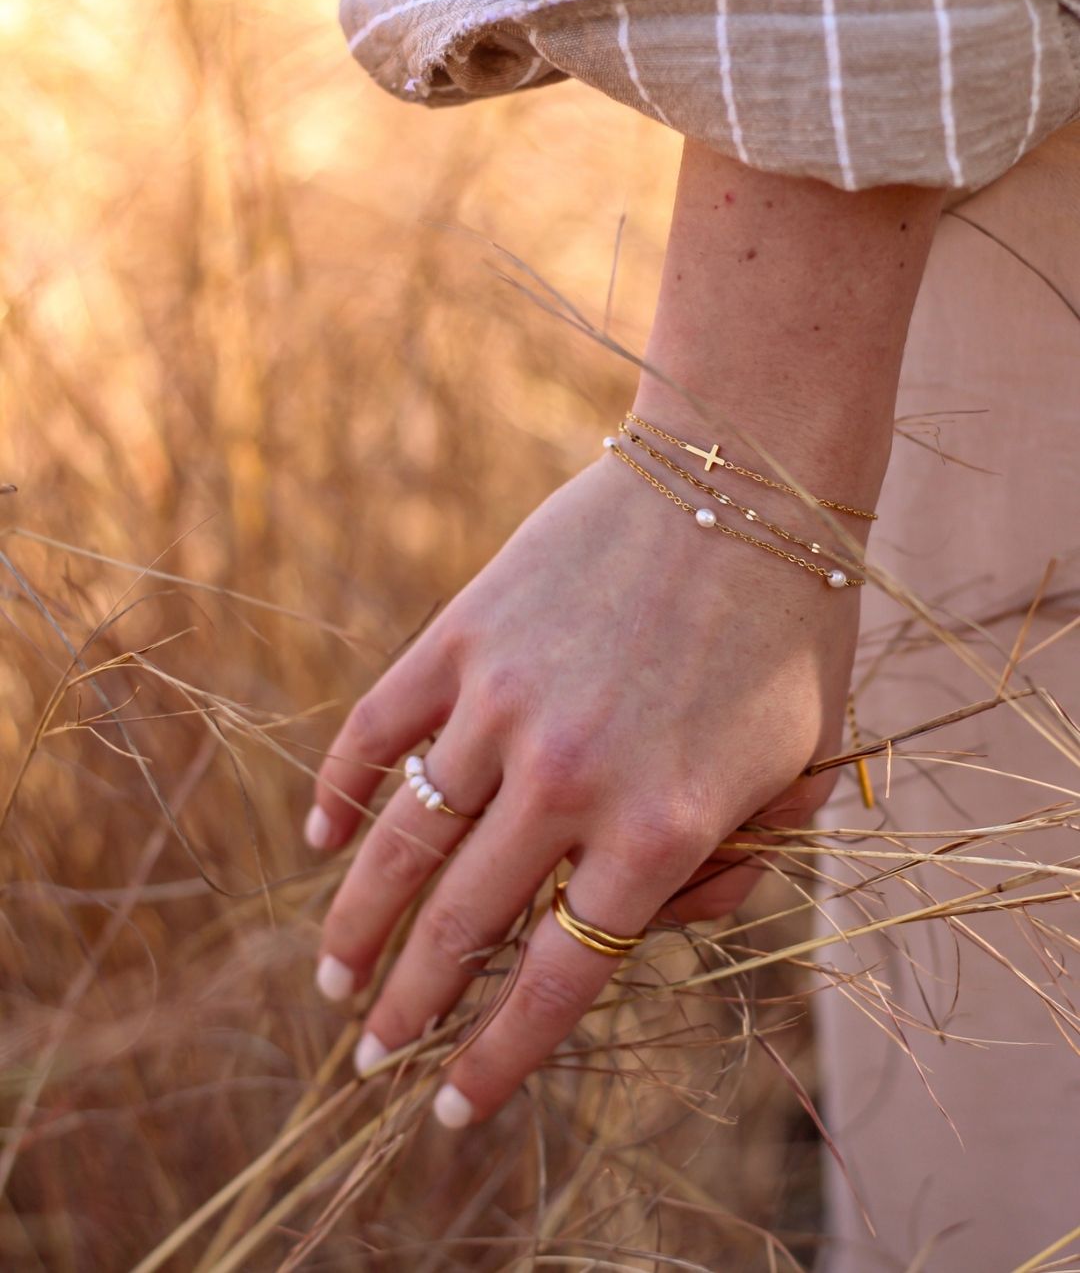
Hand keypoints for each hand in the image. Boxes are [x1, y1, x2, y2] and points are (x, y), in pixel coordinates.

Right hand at [304, 442, 860, 1127]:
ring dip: (357, 919)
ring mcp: (504, 701)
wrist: (743, 483)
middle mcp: (569, 778)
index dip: (498, 1060)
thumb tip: (644, 923)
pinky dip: (342, 788)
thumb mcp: (798, 773)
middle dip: (409, 1007)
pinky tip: (321, 834)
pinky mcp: (465, 635)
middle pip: (461, 927)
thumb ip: (734, 868)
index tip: (454, 1104)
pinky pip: (378, 726)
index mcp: (661, 828)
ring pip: (404, 839)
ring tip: (331, 975)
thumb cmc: (789, 633)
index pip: (556, 983)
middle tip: (370, 1053)